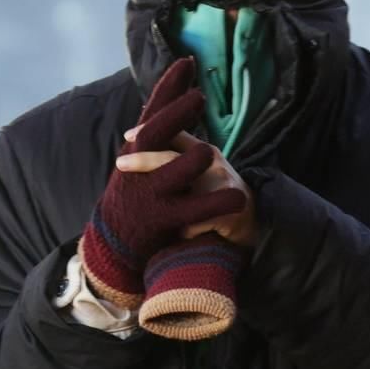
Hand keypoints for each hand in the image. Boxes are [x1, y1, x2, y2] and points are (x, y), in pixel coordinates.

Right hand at [79, 60, 246, 305]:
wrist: (113, 243)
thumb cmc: (135, 193)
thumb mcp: (139, 160)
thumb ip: (159, 135)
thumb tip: (177, 99)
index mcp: (138, 148)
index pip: (154, 111)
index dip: (170, 87)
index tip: (187, 62)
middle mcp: (138, 165)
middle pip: (157, 133)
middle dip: (176, 114)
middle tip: (198, 96)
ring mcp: (151, 192)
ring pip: (173, 171)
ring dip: (190, 161)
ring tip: (207, 151)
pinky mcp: (163, 219)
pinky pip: (194, 211)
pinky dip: (217, 204)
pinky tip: (238, 198)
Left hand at [118, 127, 257, 249]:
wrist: (249, 221)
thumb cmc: (215, 193)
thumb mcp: (200, 170)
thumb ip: (178, 155)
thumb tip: (139, 138)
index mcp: (205, 152)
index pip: (176, 134)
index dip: (150, 131)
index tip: (127, 135)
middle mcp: (214, 164)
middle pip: (173, 157)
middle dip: (144, 160)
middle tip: (120, 164)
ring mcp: (222, 186)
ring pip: (181, 194)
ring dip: (164, 206)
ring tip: (151, 213)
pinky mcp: (228, 211)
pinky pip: (193, 223)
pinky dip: (184, 232)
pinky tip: (184, 237)